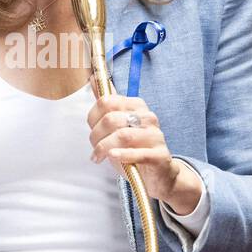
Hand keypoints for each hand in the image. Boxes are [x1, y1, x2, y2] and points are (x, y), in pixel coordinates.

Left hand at [86, 74, 202, 213]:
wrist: (160, 175)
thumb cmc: (134, 149)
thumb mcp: (118, 126)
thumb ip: (106, 104)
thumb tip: (93, 77)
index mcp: (137, 106)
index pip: (107, 101)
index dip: (93, 117)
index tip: (91, 130)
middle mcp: (148, 117)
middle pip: (111, 119)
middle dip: (96, 136)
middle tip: (94, 150)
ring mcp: (155, 136)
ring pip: (122, 136)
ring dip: (104, 148)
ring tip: (99, 157)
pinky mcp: (160, 155)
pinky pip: (138, 153)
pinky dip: (122, 155)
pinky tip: (113, 157)